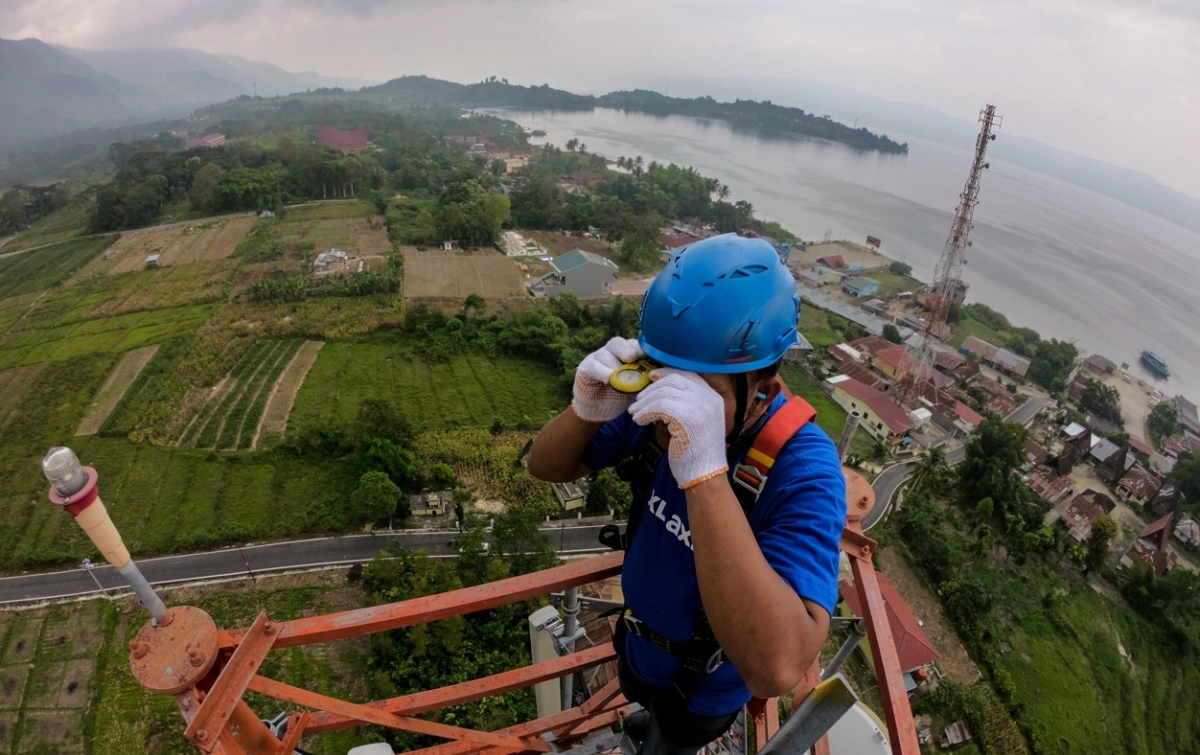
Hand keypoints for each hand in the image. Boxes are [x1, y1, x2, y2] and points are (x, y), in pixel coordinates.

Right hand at [571, 337, 645, 422]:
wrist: (600, 410)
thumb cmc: (622, 396)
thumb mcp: (638, 387)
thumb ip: (647, 378)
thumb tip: (663, 374)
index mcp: (626, 353)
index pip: (633, 344)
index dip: (641, 349)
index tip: (648, 357)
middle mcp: (610, 352)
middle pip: (617, 343)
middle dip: (626, 349)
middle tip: (632, 358)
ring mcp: (596, 358)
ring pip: (605, 353)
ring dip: (614, 364)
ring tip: (621, 376)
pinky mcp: (584, 368)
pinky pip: (593, 366)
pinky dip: (602, 372)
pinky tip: (609, 380)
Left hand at [629, 369, 727, 487]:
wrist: (704, 475)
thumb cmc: (694, 453)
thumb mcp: (693, 422)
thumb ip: (682, 404)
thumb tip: (655, 389)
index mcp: (713, 398)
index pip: (688, 375)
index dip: (667, 373)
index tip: (652, 377)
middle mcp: (709, 399)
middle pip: (674, 381)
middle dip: (652, 388)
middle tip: (638, 400)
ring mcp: (700, 407)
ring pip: (664, 393)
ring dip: (644, 402)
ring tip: (634, 413)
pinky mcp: (687, 418)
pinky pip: (659, 407)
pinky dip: (645, 413)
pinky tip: (639, 421)